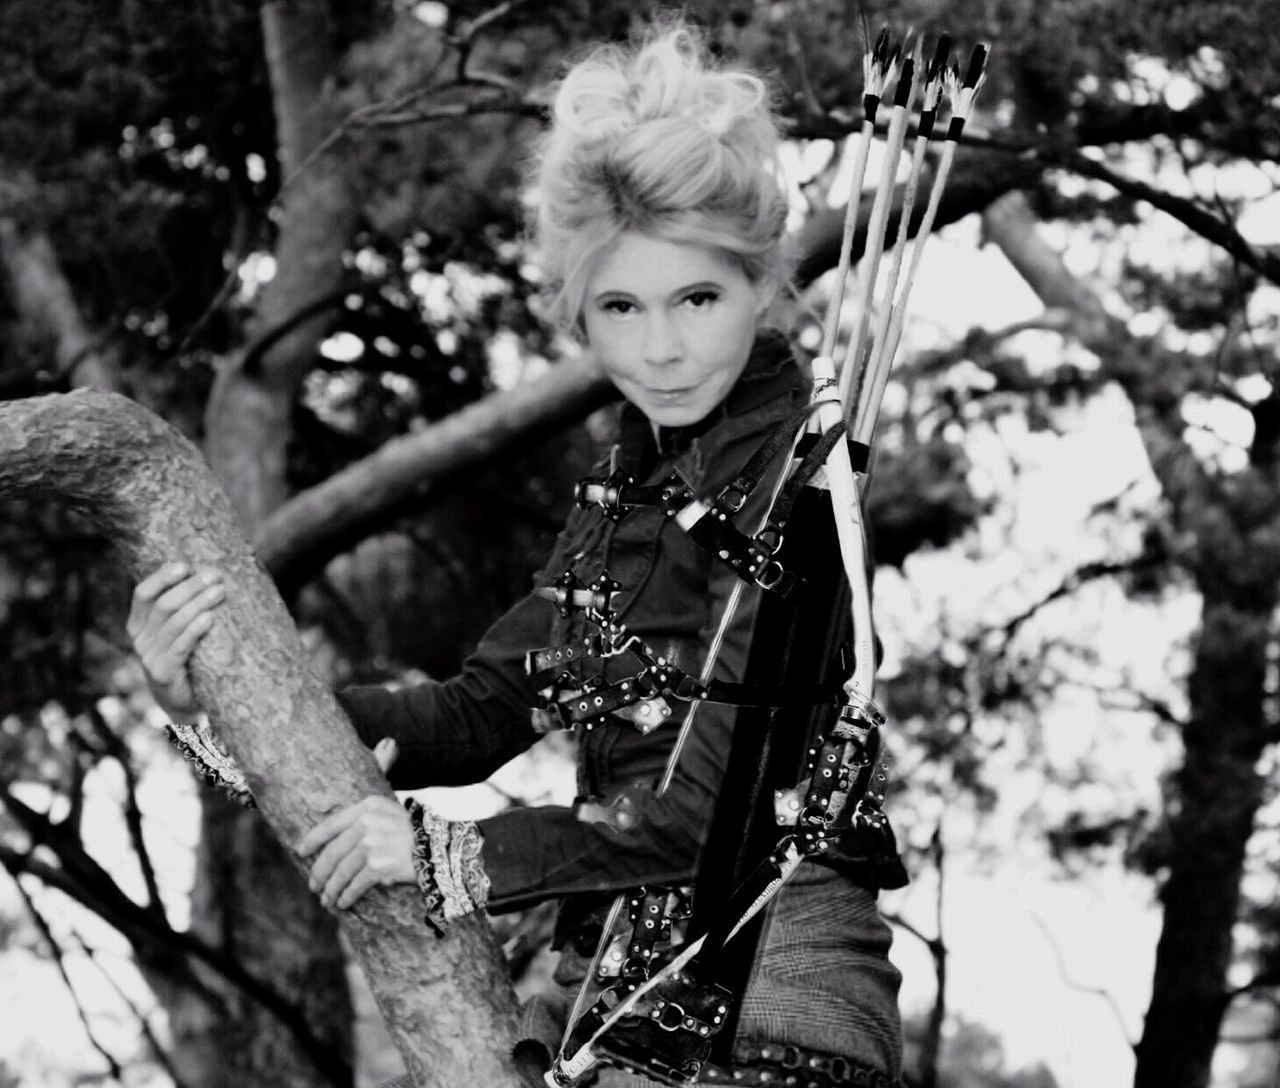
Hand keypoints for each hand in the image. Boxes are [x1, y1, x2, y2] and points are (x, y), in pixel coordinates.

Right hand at [127, 563, 225, 720]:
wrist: (182, 703)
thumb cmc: (186, 659)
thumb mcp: (177, 631)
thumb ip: (181, 608)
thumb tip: (207, 573)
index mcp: (138, 625)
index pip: (142, 594)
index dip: (161, 578)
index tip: (184, 565)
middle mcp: (140, 640)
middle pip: (163, 605)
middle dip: (189, 587)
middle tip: (214, 575)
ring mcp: (150, 657)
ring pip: (173, 623)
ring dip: (197, 603)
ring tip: (219, 590)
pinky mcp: (164, 673)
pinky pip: (180, 647)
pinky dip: (195, 630)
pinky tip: (209, 618)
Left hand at [297, 740, 413, 909]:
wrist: (440, 849)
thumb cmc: (413, 833)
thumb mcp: (388, 813)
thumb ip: (364, 819)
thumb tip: (333, 839)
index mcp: (367, 806)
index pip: (331, 823)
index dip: (312, 839)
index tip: (301, 852)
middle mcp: (367, 823)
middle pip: (332, 852)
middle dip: (319, 873)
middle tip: (313, 885)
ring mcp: (372, 845)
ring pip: (340, 872)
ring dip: (331, 889)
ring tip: (327, 899)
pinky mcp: (378, 867)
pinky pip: (354, 886)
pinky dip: (346, 896)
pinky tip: (343, 903)